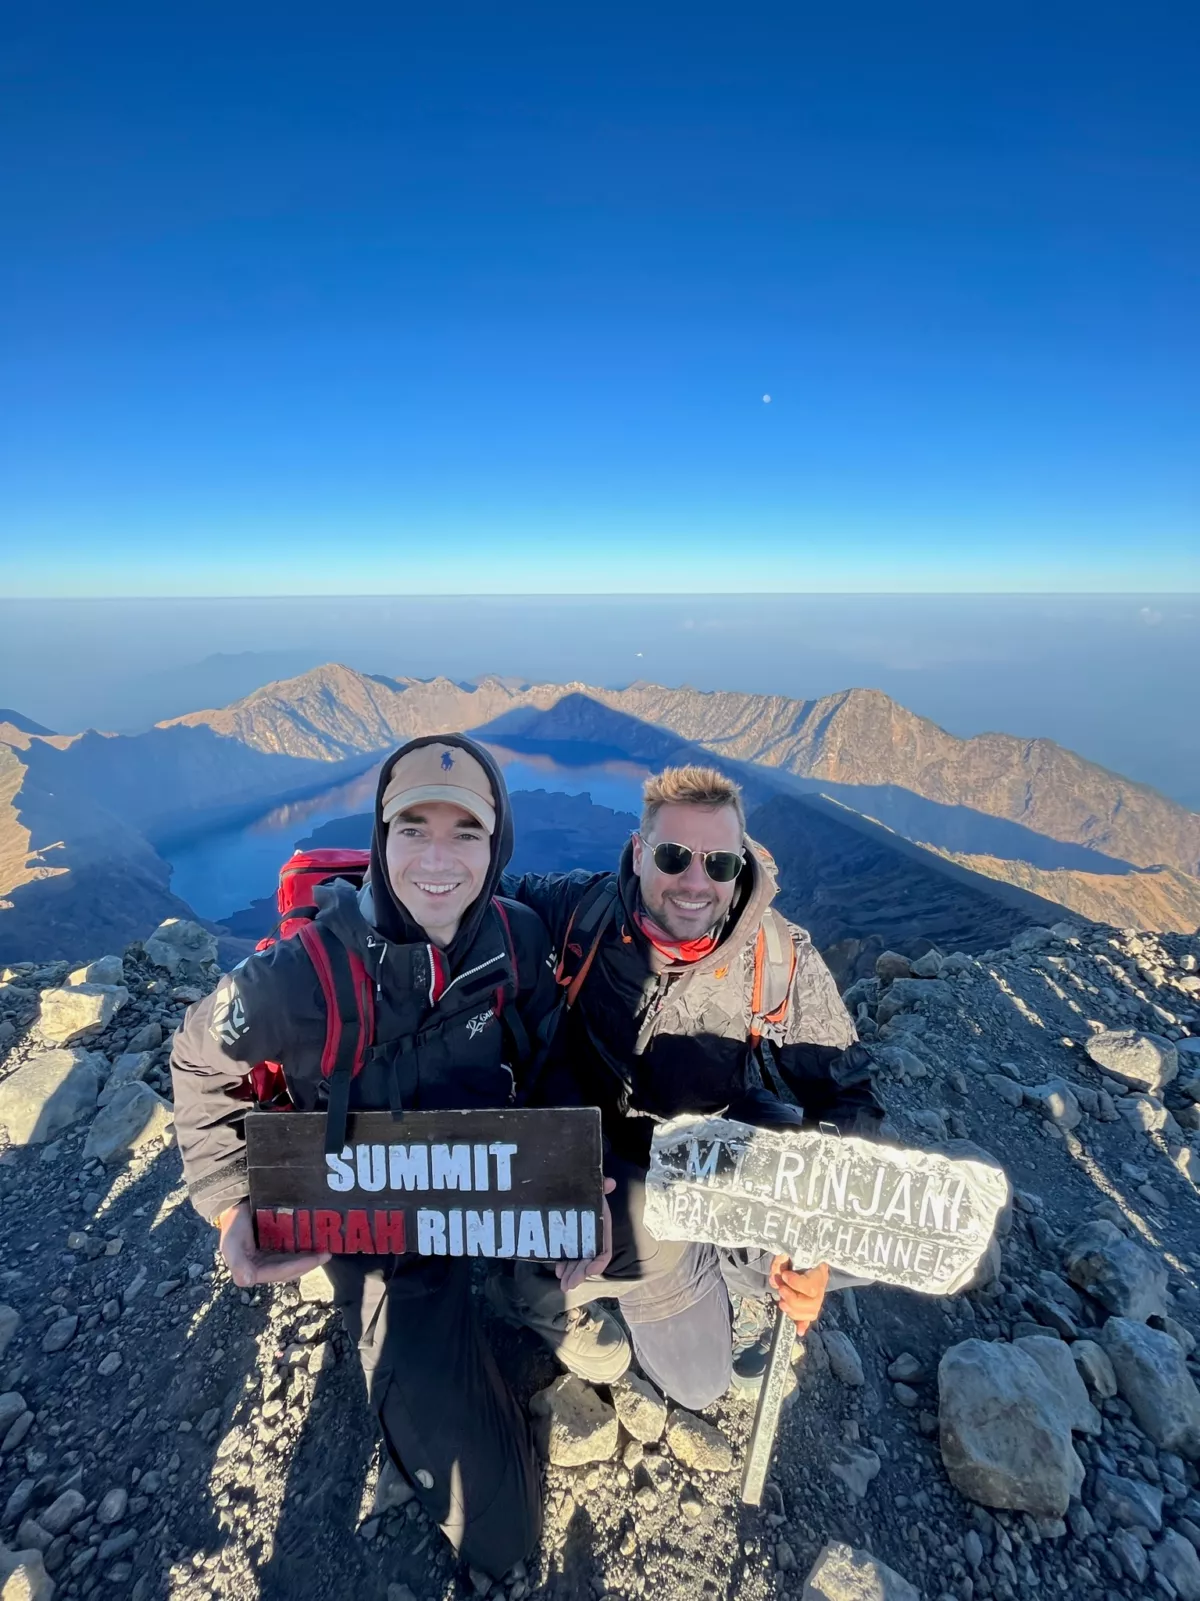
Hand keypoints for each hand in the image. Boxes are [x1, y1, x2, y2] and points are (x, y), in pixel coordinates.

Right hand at [217, 1202, 331, 1288]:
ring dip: (310, 1257)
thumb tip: (246, 1281)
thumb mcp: (231, 1244)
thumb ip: (237, 1263)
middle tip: (326, 1254)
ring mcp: (273, 1256)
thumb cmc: (233, 1225)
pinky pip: (294, 1249)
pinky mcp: (278, 1246)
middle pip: (291, 1269)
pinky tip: (317, 1241)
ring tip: (326, 1249)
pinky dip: (306, 1247)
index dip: (298, 1267)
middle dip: (309, 1263)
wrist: (236, 1205)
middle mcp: (266, 1266)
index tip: (316, 1259)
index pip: (280, 1272)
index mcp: (255, 1271)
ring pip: (295, 1260)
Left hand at [556, 1178, 615, 1292]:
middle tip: (568, 1285)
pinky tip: (558, 1270)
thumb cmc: (585, 1186)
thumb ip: (601, 1186)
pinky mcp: (568, 1239)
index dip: (598, 1262)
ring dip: (572, 1274)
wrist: (570, 1181)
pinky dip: (564, 1264)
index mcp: (601, 1227)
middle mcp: (592, 1236)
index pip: (604, 1250)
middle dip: (580, 1274)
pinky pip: (568, 1255)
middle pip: (589, 1261)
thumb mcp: (593, 1186)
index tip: (590, 1271)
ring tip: (563, 1284)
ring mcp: (580, 1239)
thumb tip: (610, 1182)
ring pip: (578, 1261)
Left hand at [769, 1257, 829, 1333]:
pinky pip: (808, 1319)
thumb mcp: (787, 1253)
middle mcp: (821, 1288)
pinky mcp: (809, 1307)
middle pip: (813, 1304)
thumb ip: (780, 1262)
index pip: (811, 1285)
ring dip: (794, 1311)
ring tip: (782, 1302)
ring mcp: (817, 1299)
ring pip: (811, 1313)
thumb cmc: (794, 1255)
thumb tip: (776, 1277)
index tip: (785, 1276)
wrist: (803, 1258)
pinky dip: (803, 1325)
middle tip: (781, 1291)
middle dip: (793, 1300)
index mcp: (818, 1272)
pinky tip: (799, 1331)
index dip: (797, 1284)